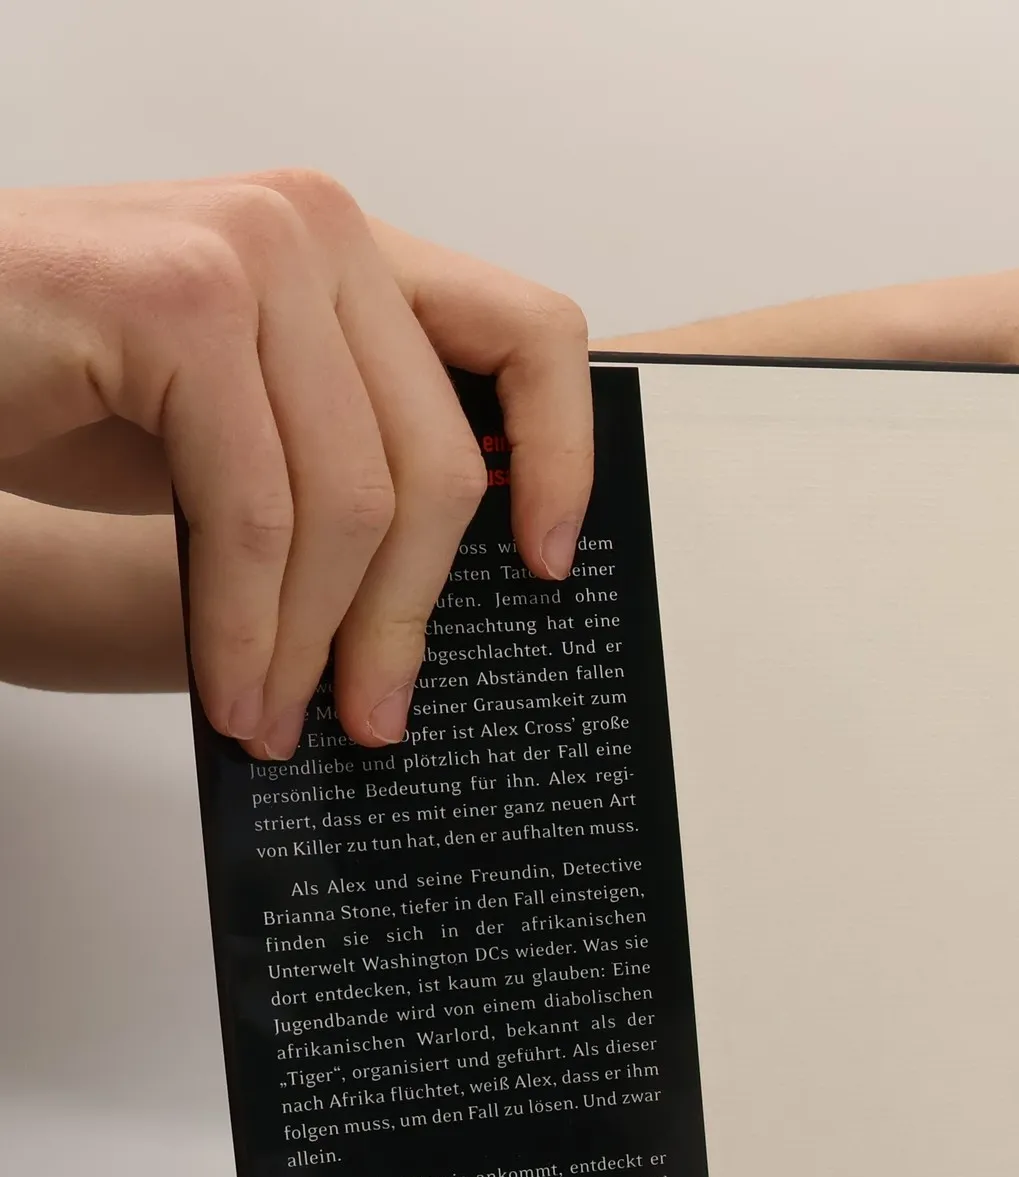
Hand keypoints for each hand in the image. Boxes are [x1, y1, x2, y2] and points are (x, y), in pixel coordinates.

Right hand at [0, 171, 591, 753]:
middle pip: (438, 461)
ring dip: (312, 642)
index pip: (531, 336)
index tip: (550, 567)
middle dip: (403, 617)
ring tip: (279, 719)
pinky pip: (257, 514)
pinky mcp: (172, 302)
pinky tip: (234, 690)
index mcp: (354, 249)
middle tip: (372, 716)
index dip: (564, 457)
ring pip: (353, 503)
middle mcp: (316, 228)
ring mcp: (249, 250)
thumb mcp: (246, 419)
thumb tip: (450, 594)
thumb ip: (350, 456)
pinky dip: (247, 626)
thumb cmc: (66, 385)